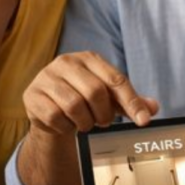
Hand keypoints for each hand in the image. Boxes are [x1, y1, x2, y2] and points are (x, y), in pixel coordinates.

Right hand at [23, 51, 159, 136]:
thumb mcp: (109, 98)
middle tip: (103, 122)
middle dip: (104, 114)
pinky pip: (55, 116)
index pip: (116, 80)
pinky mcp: (32, 95)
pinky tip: (66, 124)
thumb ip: (130, 101)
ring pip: (74, 105)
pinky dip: (66, 126)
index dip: (132, 102)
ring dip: (85, 122)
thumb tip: (153, 108)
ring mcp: (46, 77)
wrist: (48, 109)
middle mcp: (66, 62)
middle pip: (95, 92)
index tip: (144, 121)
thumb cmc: (83, 99)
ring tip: (85, 123)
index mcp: (89, 58)